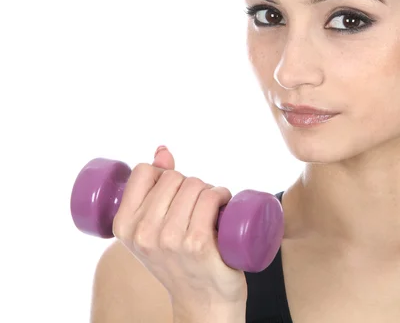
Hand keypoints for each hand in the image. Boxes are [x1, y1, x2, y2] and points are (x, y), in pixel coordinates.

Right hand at [112, 146, 246, 316]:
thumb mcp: (154, 228)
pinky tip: (224, 205)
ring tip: (212, 209)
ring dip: (210, 190)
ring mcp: (170, 239)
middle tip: (198, 206)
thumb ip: (154, 187)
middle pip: (174, 177)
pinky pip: (211, 198)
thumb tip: (163, 151)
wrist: (203, 301)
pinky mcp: (197, 243)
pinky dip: (221, 195)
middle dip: (191, 184)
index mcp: (123, 225)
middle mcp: (143, 232)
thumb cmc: (179, 260)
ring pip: (195, 185)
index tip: (175, 192)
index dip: (164, 174)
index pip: (144, 172)